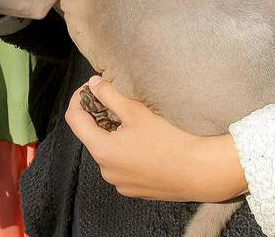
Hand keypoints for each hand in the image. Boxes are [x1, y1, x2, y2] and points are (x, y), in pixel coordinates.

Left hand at [64, 76, 247, 202]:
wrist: (200, 172)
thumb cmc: (169, 140)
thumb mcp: (136, 112)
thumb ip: (110, 95)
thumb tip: (93, 83)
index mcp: (102, 150)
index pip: (74, 119)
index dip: (79, 99)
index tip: (92, 88)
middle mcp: (105, 170)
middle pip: (91, 136)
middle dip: (100, 117)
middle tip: (118, 101)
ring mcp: (119, 183)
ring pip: (107, 152)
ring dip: (114, 136)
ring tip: (135, 124)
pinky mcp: (134, 190)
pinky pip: (121, 167)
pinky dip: (126, 153)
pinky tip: (146, 145)